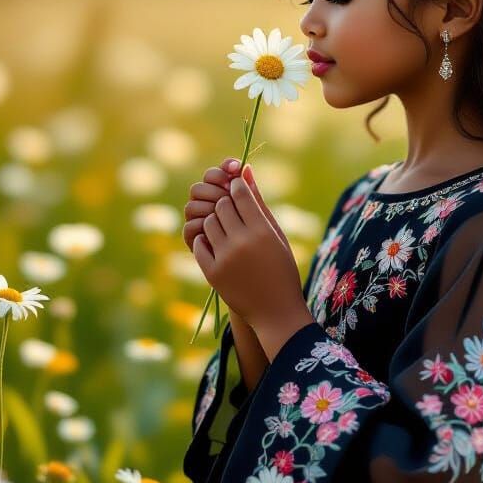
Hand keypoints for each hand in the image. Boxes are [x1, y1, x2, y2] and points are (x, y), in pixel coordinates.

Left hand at [191, 165, 306, 330]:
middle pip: (221, 205)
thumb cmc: (282, 269)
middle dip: (225, 204)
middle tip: (233, 211)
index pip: (239, 193)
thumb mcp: (276, 235)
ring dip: (215, 222)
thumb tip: (246, 171)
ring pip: (209, 222)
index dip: (237, 187)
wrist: (276, 311)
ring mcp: (225, 258)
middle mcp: (242, 242)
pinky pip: (200, 243)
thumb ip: (259, 203)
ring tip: (228, 231)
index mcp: (263, 231)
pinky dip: (206, 241)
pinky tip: (219, 246)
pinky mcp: (212, 272)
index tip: (238, 190)